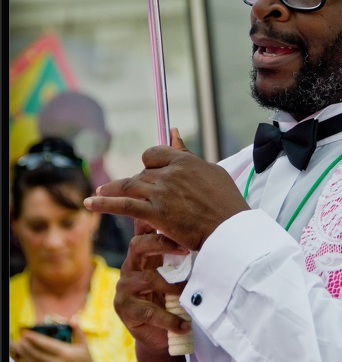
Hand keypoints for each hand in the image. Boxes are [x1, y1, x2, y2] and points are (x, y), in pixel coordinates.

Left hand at [16, 321, 102, 361]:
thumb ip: (77, 330)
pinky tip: (25, 358)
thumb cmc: (86, 360)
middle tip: (20, 338)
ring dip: (25, 355)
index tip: (26, 333)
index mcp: (66, 352)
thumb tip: (73, 318)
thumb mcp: (84, 343)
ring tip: (19, 347)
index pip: (46, 344)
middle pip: (37, 354)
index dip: (35, 338)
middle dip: (26, 346)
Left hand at [84, 128, 249, 250]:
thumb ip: (187, 153)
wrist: (230, 230)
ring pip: (129, 186)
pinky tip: (91, 204)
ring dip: (111, 190)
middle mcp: (170, 173)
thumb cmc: (226, 202)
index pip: (153, 154)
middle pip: (141, 173)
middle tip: (133, 195)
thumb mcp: (211, 171)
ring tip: (98, 194)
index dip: (149, 164)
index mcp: (184, 161)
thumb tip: (173, 131)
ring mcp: (161, 192)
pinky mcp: (155, 213)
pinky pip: (123, 206)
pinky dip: (104, 204)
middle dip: (136, 184)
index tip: (148, 173)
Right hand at [114, 231, 191, 351]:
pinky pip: (149, 311)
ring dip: (172, 287)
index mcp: (142, 256)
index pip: (143, 232)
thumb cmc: (170, 300)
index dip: (158, 227)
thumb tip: (201, 235)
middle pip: (137, 245)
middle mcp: (130, 267)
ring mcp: (124, 287)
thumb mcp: (175, 276)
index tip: (182, 229)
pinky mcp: (124, 308)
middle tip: (186, 250)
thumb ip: (179, 258)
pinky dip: (169, 319)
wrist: (160, 335)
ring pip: (148, 279)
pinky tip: (184, 325)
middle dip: (161, 244)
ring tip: (190, 297)